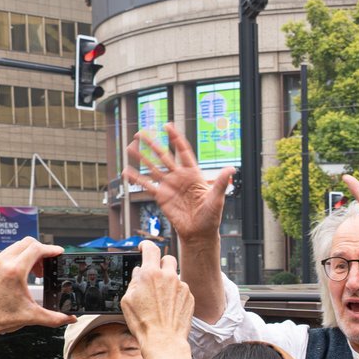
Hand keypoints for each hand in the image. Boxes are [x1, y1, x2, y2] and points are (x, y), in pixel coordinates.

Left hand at [0, 237, 68, 333]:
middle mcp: (3, 262)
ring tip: (35, 271)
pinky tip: (22, 273)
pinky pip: (8, 253)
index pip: (37, 249)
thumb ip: (55, 318)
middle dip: (41, 250)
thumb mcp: (31, 317)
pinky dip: (19, 257)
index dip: (51, 249)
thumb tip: (70, 318)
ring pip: (17, 246)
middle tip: (47, 264)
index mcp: (15, 271)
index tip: (59, 253)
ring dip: (30, 253)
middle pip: (28, 242)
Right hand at [120, 240, 195, 358]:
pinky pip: (182, 289)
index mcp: (150, 274)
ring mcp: (181, 286)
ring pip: (175, 276)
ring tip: (161, 299)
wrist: (164, 340)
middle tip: (155, 275)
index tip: (144, 248)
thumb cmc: (143, 323)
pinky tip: (169, 308)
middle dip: (161, 264)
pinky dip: (176, 294)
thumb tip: (138, 273)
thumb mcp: (128, 300)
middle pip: (167, 258)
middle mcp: (168, 276)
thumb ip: (134, 282)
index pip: (150, 248)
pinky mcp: (189, 296)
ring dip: (169, 282)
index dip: (146, 245)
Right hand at [124, 124, 231, 239]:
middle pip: (164, 156)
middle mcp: (179, 177)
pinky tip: (127, 172)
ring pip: (153, 168)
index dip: (175, 138)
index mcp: (193, 174)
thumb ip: (221, 182)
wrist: (200, 233)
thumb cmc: (211, 216)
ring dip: (141, 158)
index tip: (167, 126)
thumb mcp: (217, 198)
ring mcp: (169, 186)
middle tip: (141, 133)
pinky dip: (137, 179)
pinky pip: (147, 186)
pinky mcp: (161, 197)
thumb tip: (232, 169)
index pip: (183, 151)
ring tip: (131, 147)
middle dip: (153, 144)